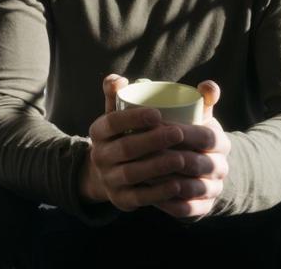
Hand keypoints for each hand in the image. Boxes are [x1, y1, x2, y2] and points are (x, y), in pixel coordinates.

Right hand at [79, 74, 189, 211]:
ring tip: (182, 159)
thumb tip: (120, 79)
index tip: (158, 113)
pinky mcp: (121, 200)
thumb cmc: (121, 135)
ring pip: (132, 173)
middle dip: (152, 141)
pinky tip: (177, 185)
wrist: (106, 174)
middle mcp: (99, 156)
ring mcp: (109, 179)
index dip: (133, 118)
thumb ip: (118, 93)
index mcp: (98, 131)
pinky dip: (158, 193)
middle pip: (125, 148)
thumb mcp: (116, 114)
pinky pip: (139, 198)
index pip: (112, 122)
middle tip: (179, 133)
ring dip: (157, 166)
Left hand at [154, 80, 230, 219]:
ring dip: (165, 181)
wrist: (195, 167)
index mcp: (220, 141)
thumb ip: (188, 95)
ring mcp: (214, 189)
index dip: (184, 132)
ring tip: (140, 173)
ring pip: (189, 188)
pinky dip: (168, 202)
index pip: (206, 136)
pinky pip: (186, 209)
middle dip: (169, 157)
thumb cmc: (185, 134)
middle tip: (141, 152)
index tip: (156, 127)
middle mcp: (221, 166)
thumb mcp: (191, 114)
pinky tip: (149, 195)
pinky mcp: (203, 208)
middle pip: (196, 163)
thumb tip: (200, 84)